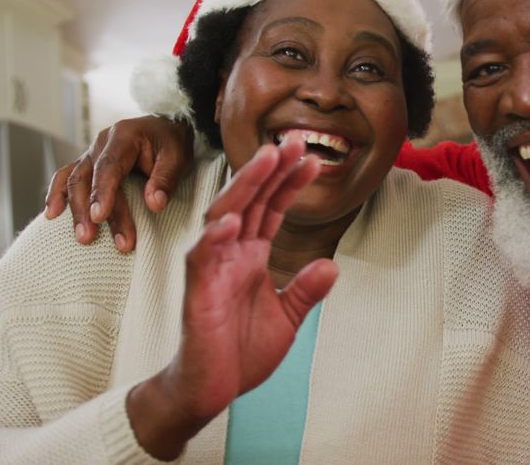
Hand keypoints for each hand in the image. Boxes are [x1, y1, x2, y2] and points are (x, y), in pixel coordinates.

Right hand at [44, 116, 194, 251]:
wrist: (165, 128)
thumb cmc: (171, 143)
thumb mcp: (178, 156)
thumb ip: (166, 179)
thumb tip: (154, 204)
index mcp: (123, 136)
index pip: (108, 166)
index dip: (102, 192)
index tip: (99, 216)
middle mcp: (101, 143)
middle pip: (87, 177)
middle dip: (86, 209)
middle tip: (90, 238)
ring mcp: (91, 153)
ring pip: (73, 180)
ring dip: (73, 209)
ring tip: (80, 236)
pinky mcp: (88, 164)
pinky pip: (66, 177)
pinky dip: (57, 195)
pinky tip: (52, 215)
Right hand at [126, 139, 337, 459]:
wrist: (211, 389)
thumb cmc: (241, 352)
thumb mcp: (287, 318)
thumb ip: (305, 290)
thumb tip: (332, 265)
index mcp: (251, 256)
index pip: (271, 209)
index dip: (289, 182)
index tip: (312, 158)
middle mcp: (230, 254)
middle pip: (250, 201)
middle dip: (270, 169)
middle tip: (294, 139)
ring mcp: (212, 269)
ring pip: (224, 215)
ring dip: (245, 187)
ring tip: (266, 159)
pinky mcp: (197, 292)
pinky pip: (202, 258)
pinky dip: (215, 237)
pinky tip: (231, 220)